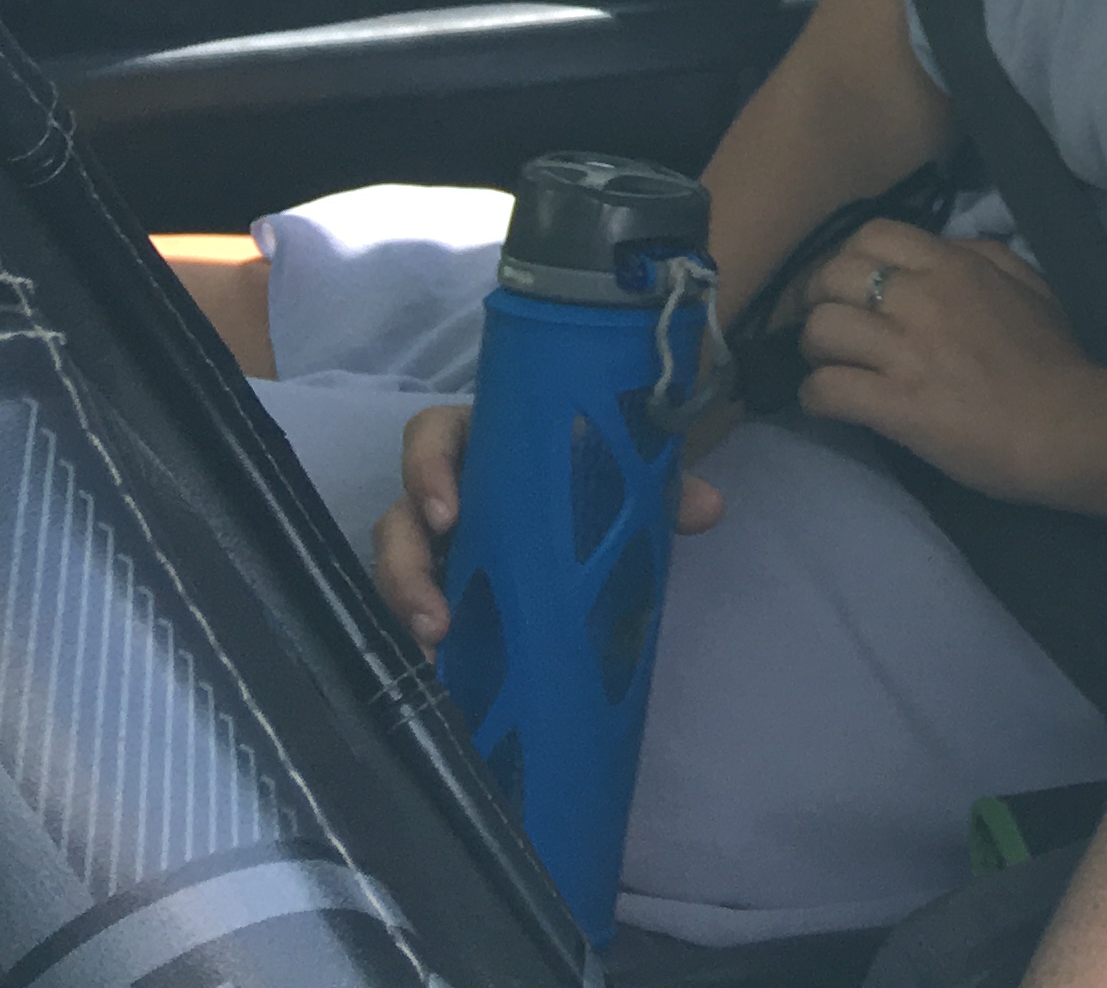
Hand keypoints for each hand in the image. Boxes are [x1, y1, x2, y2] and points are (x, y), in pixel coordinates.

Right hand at [368, 400, 725, 645]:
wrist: (599, 500)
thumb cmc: (595, 470)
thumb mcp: (624, 473)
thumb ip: (664, 485)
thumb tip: (709, 508)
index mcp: (484, 443)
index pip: (432, 436)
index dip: (427, 468)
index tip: (447, 513)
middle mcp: (449, 490)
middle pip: (401, 514)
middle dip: (406, 564)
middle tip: (435, 614)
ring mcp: (439, 541)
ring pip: (397, 565)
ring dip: (408, 606)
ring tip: (434, 649)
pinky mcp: (443, 583)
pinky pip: (416, 606)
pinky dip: (421, 635)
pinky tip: (437, 670)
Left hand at [790, 220, 1102, 502]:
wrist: (1066, 424)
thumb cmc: (1055, 357)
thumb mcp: (1031, 284)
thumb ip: (984, 256)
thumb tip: (942, 250)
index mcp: (953, 265)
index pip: (871, 234)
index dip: (849, 258)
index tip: (852, 285)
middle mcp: (920, 298)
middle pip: (832, 277)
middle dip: (818, 300)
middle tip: (830, 327)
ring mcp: (904, 352)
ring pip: (819, 330)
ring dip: (814, 350)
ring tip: (828, 365)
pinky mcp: (893, 405)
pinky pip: (825, 389)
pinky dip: (815, 398)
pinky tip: (828, 405)